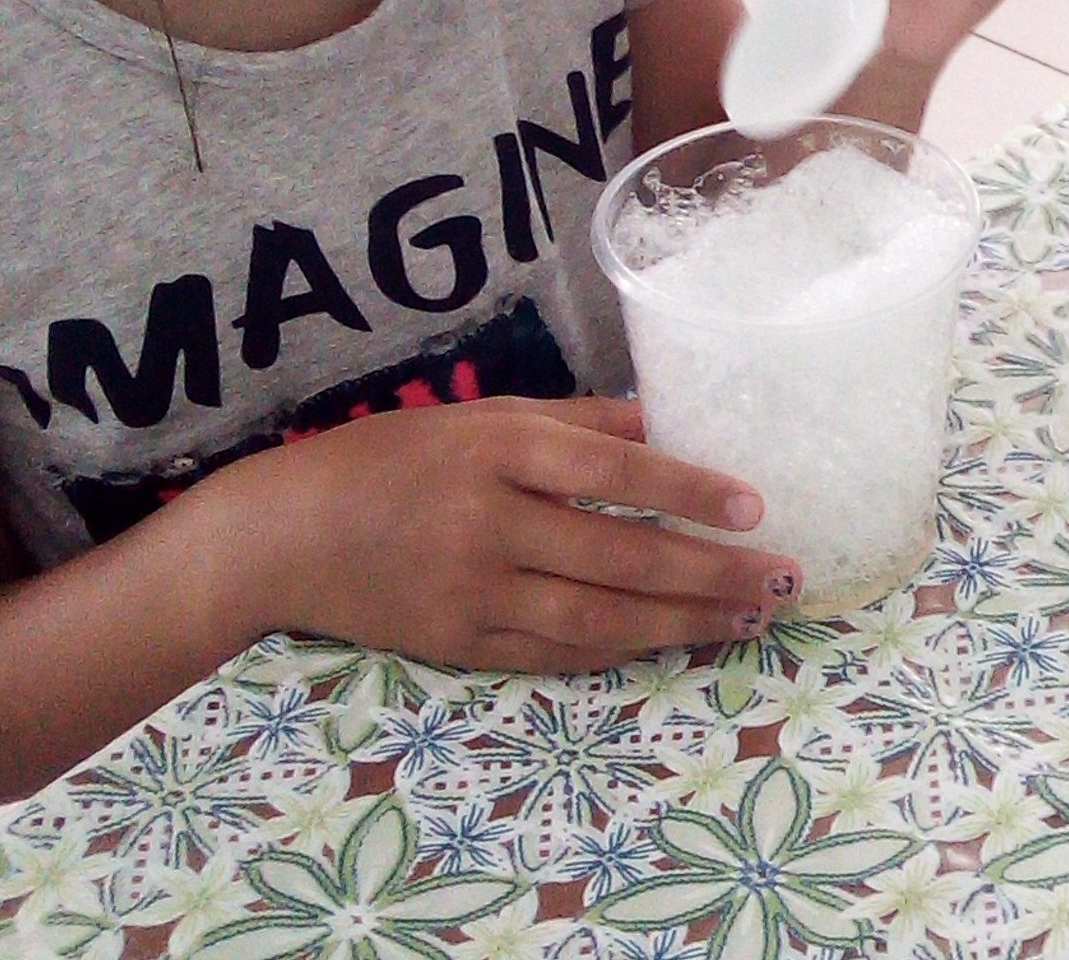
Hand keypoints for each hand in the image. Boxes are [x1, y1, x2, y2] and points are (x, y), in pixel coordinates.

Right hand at [222, 395, 795, 671]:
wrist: (285, 533)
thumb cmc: (394, 457)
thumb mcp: (484, 415)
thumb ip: (578, 422)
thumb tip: (667, 423)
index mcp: (501, 448)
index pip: (614, 468)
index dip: (688, 490)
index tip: (754, 506)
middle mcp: (490, 520)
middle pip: (620, 553)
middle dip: (711, 572)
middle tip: (782, 579)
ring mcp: (473, 591)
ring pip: (598, 615)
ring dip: (682, 621)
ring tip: (747, 618)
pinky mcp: (459, 644)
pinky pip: (555, 653)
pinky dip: (619, 648)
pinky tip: (670, 641)